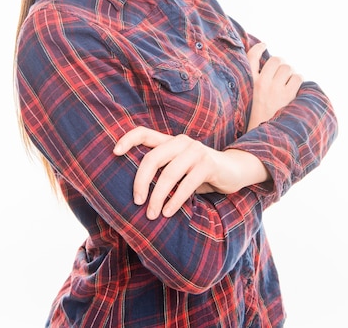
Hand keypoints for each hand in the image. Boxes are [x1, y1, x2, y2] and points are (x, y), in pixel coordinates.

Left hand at [114, 127, 268, 218]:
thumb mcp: (179, 169)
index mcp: (170, 141)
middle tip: (137, 202)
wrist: (234, 171)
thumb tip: (134, 193)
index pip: (144, 133)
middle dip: (141, 181)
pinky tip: (168, 212)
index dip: (127, 139)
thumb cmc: (199, 174)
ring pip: (169, 174)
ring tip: (152, 215)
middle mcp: (181, 142)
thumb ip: (162, 172)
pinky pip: (187, 184)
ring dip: (158, 197)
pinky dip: (175, 200)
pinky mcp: (208, 164)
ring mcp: (195, 151)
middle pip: (152, 158)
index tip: (114, 153)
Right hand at [247, 42, 302, 129]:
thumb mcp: (248, 98)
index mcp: (249, 83)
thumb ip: (254, 82)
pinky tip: (294, 87)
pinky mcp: (288, 96)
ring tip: (287, 82)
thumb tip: (269, 65)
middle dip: (281, 64)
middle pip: (276, 60)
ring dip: (290, 73)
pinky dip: (298, 80)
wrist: (263, 137)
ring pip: (288, 68)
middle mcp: (261, 83)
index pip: (251, 57)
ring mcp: (275, 89)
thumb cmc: (255, 118)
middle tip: (281, 71)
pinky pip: (297, 78)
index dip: (258, 48)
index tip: (263, 45)